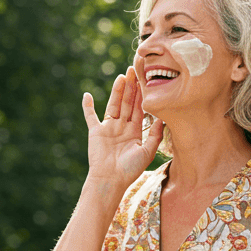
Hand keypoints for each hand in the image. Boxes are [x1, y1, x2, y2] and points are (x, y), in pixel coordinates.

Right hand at [81, 67, 164, 185]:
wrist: (110, 180)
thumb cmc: (130, 169)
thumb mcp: (147, 151)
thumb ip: (155, 134)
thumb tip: (164, 117)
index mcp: (135, 131)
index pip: (140, 108)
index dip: (142, 94)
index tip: (146, 79)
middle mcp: (122, 127)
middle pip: (127, 102)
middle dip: (131, 87)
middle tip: (134, 70)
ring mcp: (108, 128)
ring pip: (113, 104)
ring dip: (117, 91)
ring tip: (121, 77)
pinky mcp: (95, 131)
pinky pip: (90, 116)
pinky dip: (87, 107)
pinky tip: (86, 95)